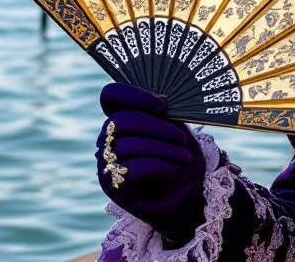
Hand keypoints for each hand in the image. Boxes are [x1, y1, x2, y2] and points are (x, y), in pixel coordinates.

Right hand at [97, 83, 206, 238]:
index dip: (133, 95)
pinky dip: (158, 166)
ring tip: (185, 158)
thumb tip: (161, 100)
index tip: (163, 105)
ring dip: (163, 150)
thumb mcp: (178, 132)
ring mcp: (107, 163)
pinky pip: (131, 169)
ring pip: (128, 146)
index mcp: (122, 120)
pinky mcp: (113, 187)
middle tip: (181, 139)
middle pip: (120, 121)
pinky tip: (173, 170)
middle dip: (155, 127)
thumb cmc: (182, 161)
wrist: (187, 198)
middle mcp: (108, 140)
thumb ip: (166, 116)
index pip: (110, 96)